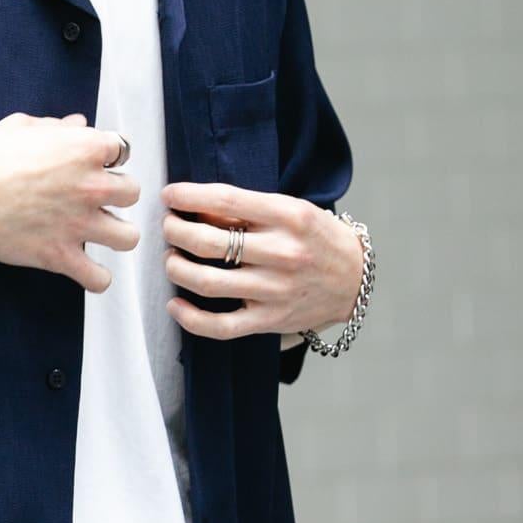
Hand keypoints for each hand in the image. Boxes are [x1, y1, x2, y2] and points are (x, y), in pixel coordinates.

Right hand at [0, 112, 139, 291]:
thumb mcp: (23, 127)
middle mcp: (92, 186)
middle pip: (132, 192)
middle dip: (115, 195)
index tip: (93, 164)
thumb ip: (57, 127)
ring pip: (129, 236)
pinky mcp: (61, 256)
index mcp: (86, 149)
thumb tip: (78, 123)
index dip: (107, 158)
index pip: (122, 151)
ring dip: (116, 234)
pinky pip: (99, 278)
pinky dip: (96, 277)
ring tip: (100, 233)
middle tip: (93, 199)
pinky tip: (86, 269)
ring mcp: (80, 224)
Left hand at [161, 181, 360, 339]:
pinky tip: (176, 304)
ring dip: (176, 268)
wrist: (354, 279)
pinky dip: (190, 318)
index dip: (188, 196)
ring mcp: (275, 291)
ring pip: (207, 282)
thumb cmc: (315, 238)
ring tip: (171, 258)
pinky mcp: (270, 320)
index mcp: (289, 217)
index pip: (226, 200)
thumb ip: (248, 209)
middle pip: (208, 242)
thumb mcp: (291, 209)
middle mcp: (283, 253)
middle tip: (169, 227)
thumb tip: (195, 208)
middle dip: (176, 231)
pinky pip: (221, 326)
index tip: (169, 196)